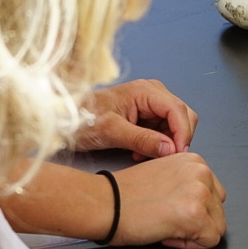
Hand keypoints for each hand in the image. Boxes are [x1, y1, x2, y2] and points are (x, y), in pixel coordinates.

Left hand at [73, 79, 198, 159]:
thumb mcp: (111, 132)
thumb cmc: (82, 119)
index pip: (178, 110)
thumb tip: (170, 149)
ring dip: (166, 143)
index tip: (179, 154)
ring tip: (143, 154)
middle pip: (182, 116)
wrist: (64, 120)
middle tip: (164, 158)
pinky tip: (140, 151)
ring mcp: (150, 103)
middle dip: (176, 138)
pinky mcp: (146, 114)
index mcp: (145, 90)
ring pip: (175, 125)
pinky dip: (157, 143)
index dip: (183, 133)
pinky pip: (164, 130)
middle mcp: (152, 93)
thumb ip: (142, 140)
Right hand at [108, 154, 226, 248]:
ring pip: (217, 227)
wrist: (104, 204)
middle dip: (197, 221)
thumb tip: (203, 202)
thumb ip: (187, 184)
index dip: (194, 209)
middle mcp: (201, 172)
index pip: (214, 194)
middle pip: (218, 210)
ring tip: (167, 226)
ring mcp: (200, 193)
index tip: (173, 210)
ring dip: (194, 233)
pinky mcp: (195, 214)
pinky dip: (189, 245)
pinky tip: (167, 235)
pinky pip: (210, 241)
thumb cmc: (124, 195)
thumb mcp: (165, 176)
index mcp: (194, 161)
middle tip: (168, 220)